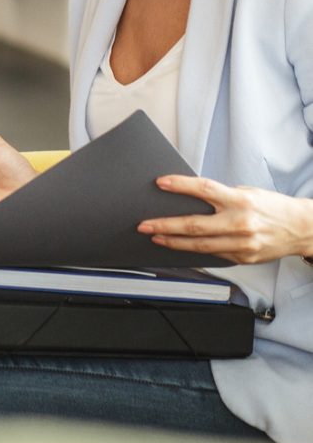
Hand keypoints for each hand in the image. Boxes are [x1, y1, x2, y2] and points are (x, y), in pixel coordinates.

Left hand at [139, 176, 312, 263]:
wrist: (301, 229)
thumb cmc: (272, 207)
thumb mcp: (246, 192)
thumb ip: (221, 196)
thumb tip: (190, 197)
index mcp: (240, 201)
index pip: (204, 189)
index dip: (180, 185)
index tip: (160, 183)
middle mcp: (240, 223)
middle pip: (195, 225)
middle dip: (165, 225)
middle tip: (145, 224)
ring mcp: (242, 245)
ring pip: (200, 245)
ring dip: (174, 242)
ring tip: (156, 237)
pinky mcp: (243, 259)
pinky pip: (213, 254)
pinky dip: (194, 250)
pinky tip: (180, 246)